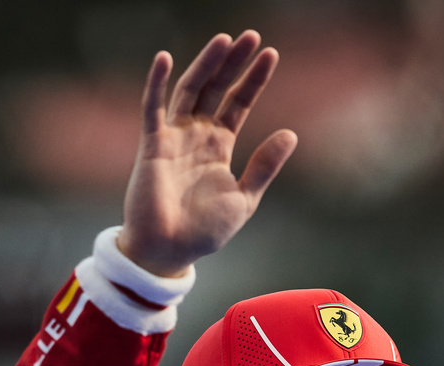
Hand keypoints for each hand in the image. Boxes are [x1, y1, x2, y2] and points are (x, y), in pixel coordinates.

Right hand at [118, 31, 297, 277]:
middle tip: (251, 35)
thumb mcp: (244, 198)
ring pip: (190, 90)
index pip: (238, 104)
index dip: (253, 80)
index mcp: (219, 147)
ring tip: (225, 39)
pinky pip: (153, 108)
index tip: (270, 54)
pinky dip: (157, 83)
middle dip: (233, 63)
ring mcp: (173, 138)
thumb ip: (264, 166)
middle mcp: (196, 136)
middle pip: (216, 89)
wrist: (170, 252)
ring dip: (206, 64)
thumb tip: (291, 133)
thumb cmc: (204, 231)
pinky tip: (166, 59)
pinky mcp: (152, 145)